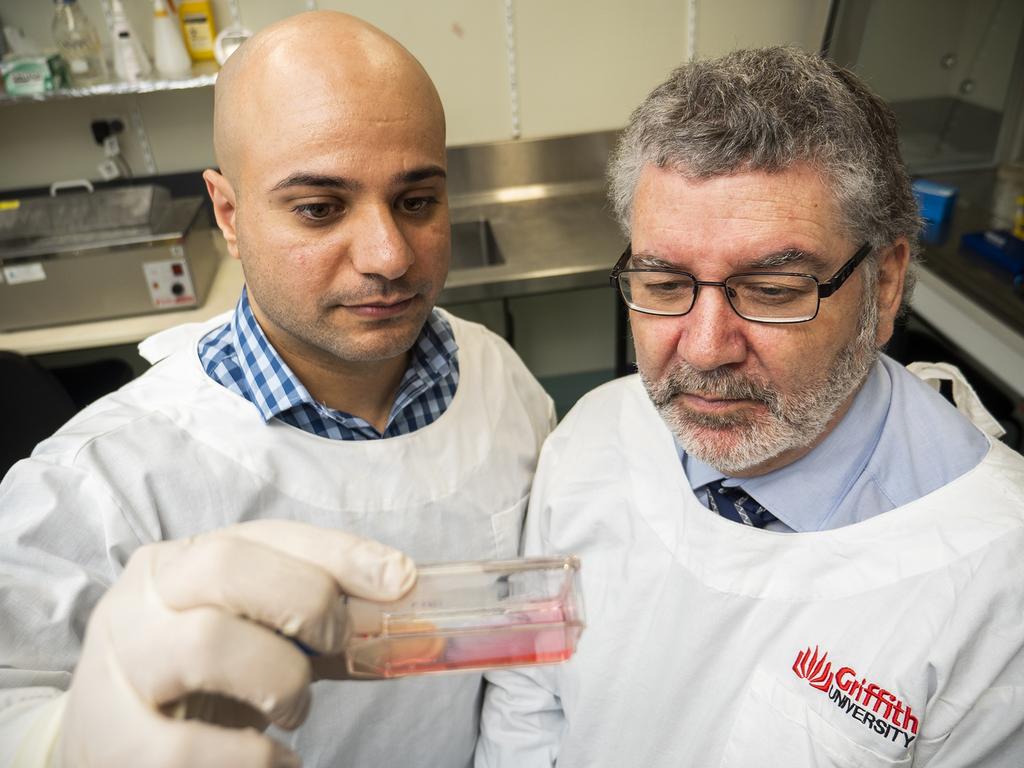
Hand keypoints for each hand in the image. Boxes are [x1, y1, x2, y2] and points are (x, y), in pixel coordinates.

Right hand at [59, 520, 414, 766]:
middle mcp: (140, 599)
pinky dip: (252, 758)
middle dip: (306, 603)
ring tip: (293, 711)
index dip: (340, 553)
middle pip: (229, 566)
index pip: (267, 534)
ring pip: (208, 643)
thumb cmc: (201, 680)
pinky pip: (187, 748)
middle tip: (333, 647)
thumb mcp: (256, 634)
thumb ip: (324, 624)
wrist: (113, 742)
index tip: (400, 579)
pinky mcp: (112, 740)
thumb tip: (413, 617)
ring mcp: (118, 666)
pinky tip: (272, 758)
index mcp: (180, 562)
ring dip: (280, 679)